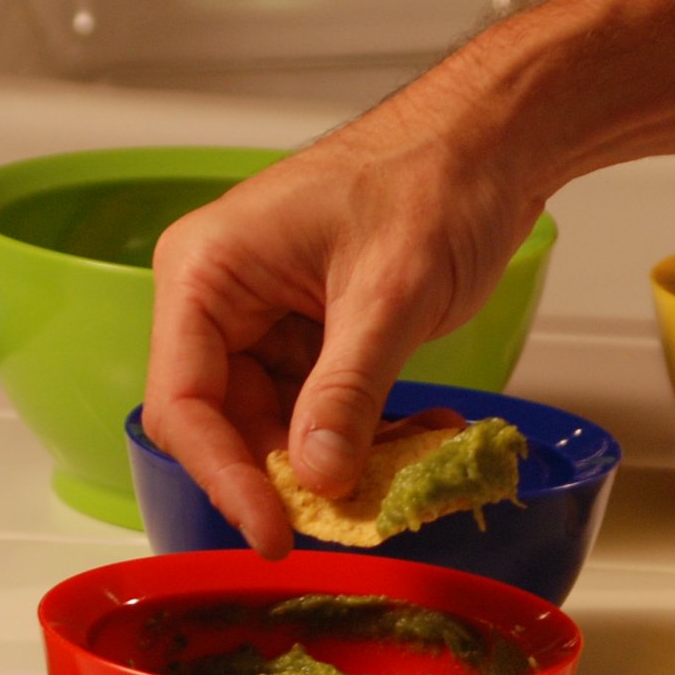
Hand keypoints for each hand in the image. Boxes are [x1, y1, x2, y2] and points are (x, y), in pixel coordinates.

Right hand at [145, 84, 536, 557]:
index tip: (275, 533)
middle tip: (354, 517)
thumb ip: (347, 392)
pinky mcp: (311, 335)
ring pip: (279, 427)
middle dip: (291, 474)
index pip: (184, 402)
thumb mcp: (389, 294)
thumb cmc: (432, 177)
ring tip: (409, 463)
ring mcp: (265, 318)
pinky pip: (321, 409)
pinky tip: (420, 434)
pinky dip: (367, 433)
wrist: (490, 141)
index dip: (225, 477)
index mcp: (206, 272)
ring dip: (340, 459)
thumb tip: (318, 481)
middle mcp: (220, 299)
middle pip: (225, 424)